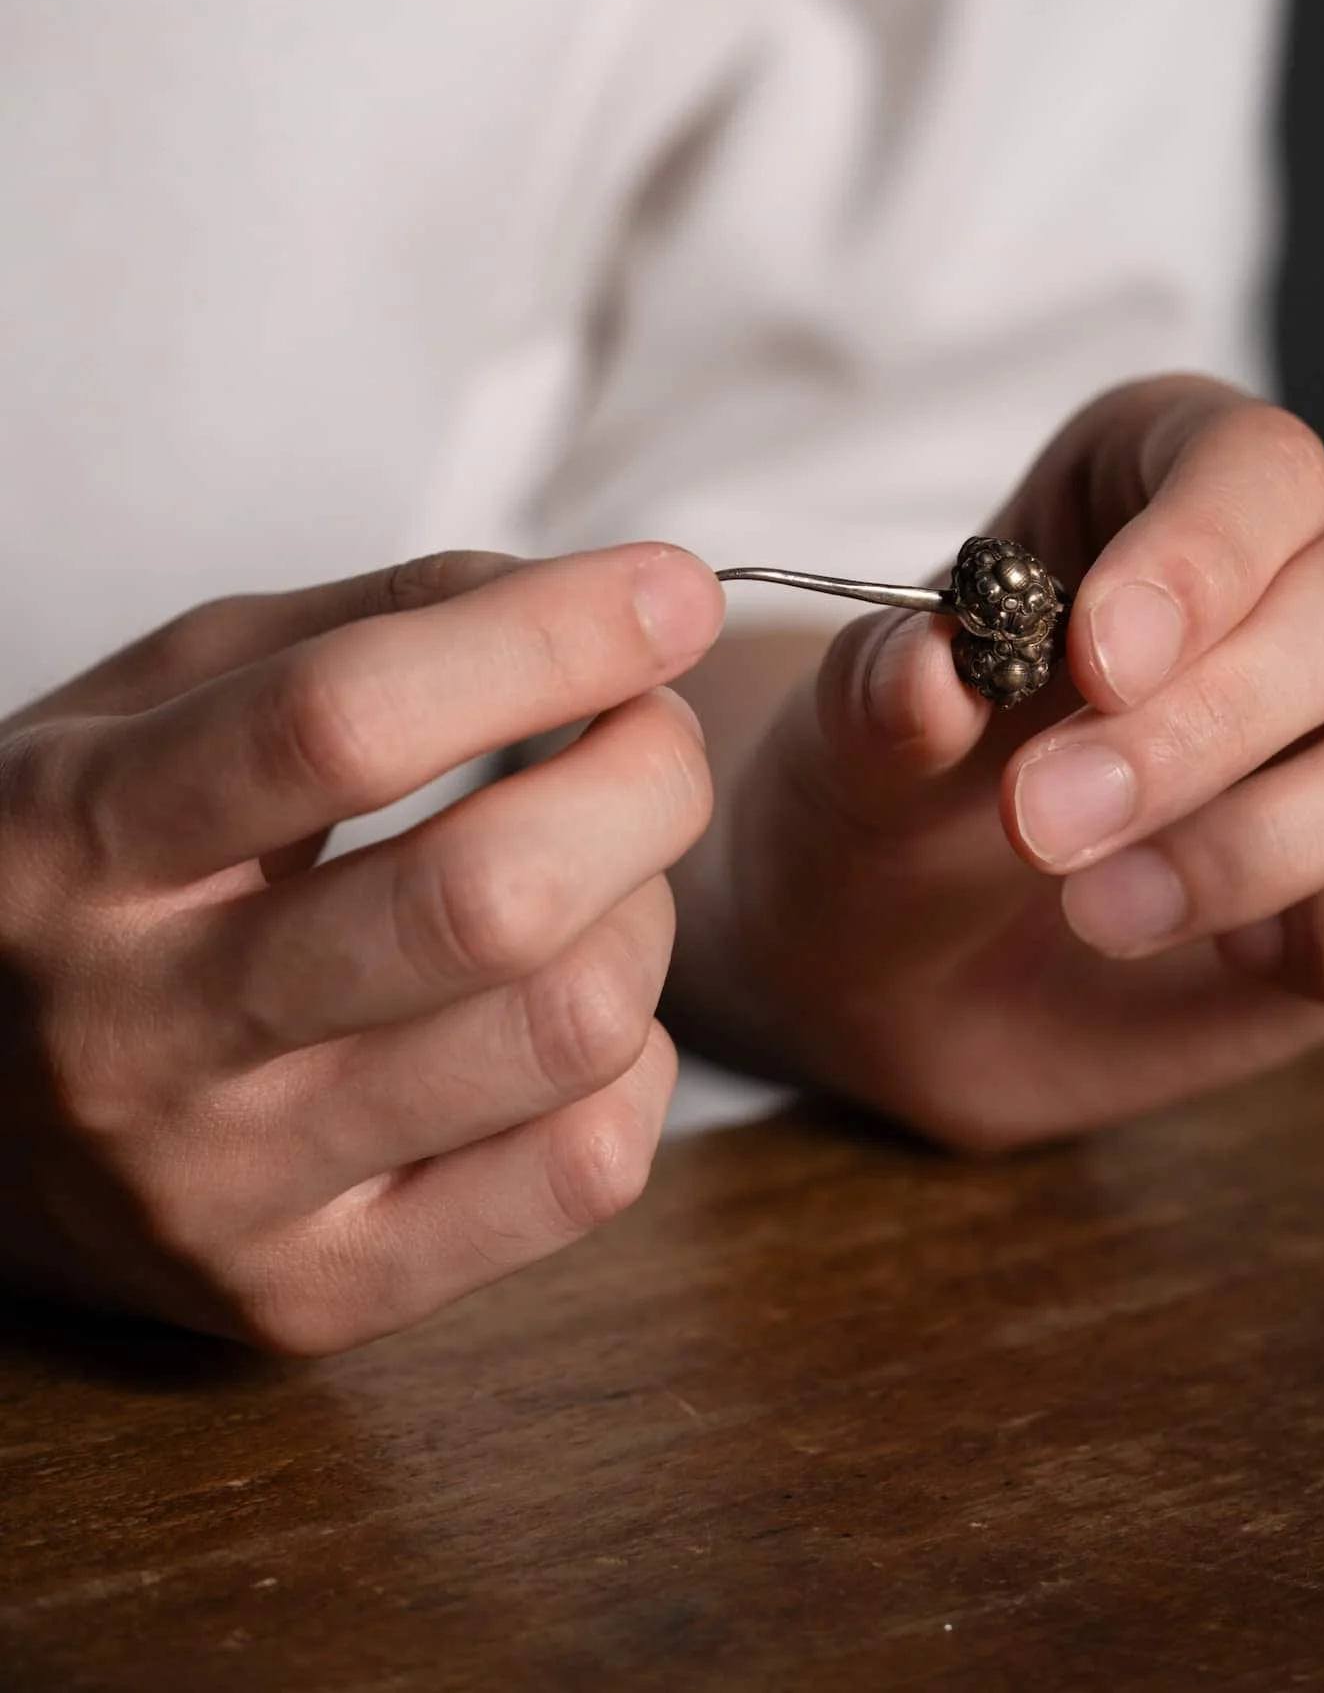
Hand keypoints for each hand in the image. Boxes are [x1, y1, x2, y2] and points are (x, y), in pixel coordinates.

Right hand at [0, 544, 721, 1350]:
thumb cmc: (93, 868)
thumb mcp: (164, 699)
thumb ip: (367, 626)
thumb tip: (601, 606)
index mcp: (85, 840)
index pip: (345, 726)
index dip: (544, 643)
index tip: (669, 594)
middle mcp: (142, 1034)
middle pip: (483, 902)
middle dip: (642, 779)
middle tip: (655, 732)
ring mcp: (227, 1189)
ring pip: (562, 1034)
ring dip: (644, 915)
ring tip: (602, 873)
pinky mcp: (311, 1297)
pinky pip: (580, 1176)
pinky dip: (632, 1065)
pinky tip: (572, 1012)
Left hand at [696, 377, 1323, 1147]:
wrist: (911, 974)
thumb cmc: (891, 807)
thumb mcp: (850, 749)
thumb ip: (881, 697)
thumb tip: (926, 671)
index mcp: (1158, 486)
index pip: (1249, 469)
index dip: (1197, 556)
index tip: (1098, 662)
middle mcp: (1288, 585)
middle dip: (1205, 724)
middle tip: (1041, 823)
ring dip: (1253, 842)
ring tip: (1097, 909)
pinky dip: (1318, 937)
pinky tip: (1220, 948)